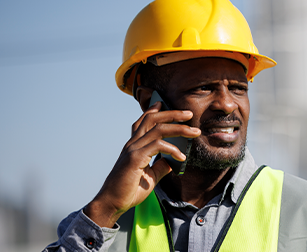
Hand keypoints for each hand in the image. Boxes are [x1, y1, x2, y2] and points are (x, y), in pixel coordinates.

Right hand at [84, 102, 200, 227]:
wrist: (112, 203)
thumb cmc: (128, 191)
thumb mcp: (150, 177)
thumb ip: (160, 167)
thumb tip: (172, 161)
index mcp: (134, 146)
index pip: (142, 122)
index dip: (153, 111)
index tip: (163, 103)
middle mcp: (132, 144)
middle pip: (152, 119)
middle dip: (172, 114)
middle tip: (189, 114)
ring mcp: (133, 149)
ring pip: (158, 129)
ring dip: (178, 128)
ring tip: (194, 132)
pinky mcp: (135, 158)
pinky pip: (157, 146)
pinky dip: (172, 149)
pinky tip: (181, 157)